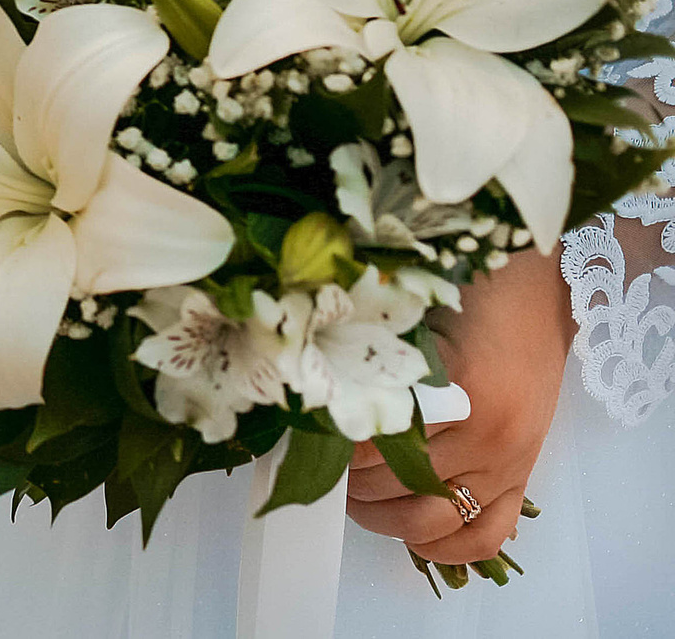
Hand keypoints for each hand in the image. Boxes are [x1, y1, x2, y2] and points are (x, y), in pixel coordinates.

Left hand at [345, 251, 573, 565]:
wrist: (538, 297)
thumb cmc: (471, 298)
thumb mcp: (416, 318)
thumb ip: (374, 361)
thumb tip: (315, 399)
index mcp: (460, 390)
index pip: (378, 439)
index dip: (335, 444)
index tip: (307, 436)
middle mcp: (489, 435)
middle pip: (399, 483)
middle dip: (350, 482)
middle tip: (323, 468)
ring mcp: (508, 464)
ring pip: (433, 520)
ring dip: (384, 518)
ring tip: (355, 498)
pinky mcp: (522, 480)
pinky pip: (484, 537)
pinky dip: (446, 548)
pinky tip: (410, 535)